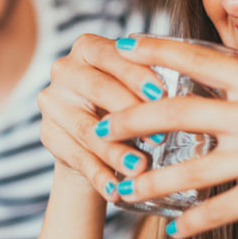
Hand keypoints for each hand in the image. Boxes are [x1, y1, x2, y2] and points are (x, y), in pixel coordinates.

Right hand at [37, 34, 174, 200]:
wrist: (94, 134)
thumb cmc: (127, 99)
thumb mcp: (136, 84)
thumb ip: (152, 81)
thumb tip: (189, 100)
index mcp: (88, 47)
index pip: (110, 55)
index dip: (136, 75)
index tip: (162, 95)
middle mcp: (64, 69)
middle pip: (97, 90)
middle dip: (130, 114)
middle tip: (159, 137)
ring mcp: (52, 102)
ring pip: (86, 129)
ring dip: (115, 152)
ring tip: (140, 170)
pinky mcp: (48, 135)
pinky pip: (76, 158)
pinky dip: (99, 177)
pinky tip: (116, 192)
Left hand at [98, 36, 237, 238]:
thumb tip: (215, 85)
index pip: (199, 60)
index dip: (157, 50)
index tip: (122, 46)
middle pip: (180, 114)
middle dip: (133, 120)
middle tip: (101, 128)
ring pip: (190, 171)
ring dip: (151, 181)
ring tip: (124, 188)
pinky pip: (218, 210)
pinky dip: (192, 222)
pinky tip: (172, 229)